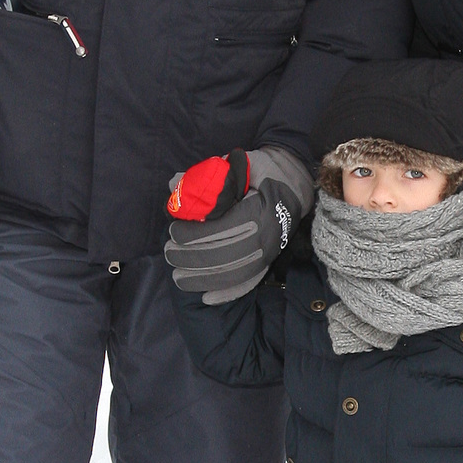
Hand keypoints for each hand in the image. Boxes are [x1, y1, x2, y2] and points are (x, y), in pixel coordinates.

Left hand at [165, 146, 312, 302]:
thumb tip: (174, 184)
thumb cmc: (261, 172)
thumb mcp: (236, 165)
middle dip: (192, 258)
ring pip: (233, 274)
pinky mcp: (268, 262)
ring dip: (202, 279)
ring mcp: (270, 252)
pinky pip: (248, 283)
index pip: (223, 229)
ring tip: (178, 276)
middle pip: (225, 256)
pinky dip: (227, 293)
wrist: (292, 184)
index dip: (195, 234)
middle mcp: (269, 236)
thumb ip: (206, 175)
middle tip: (169, 252)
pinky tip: (206, 298)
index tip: (174, 231)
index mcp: (262, 210)